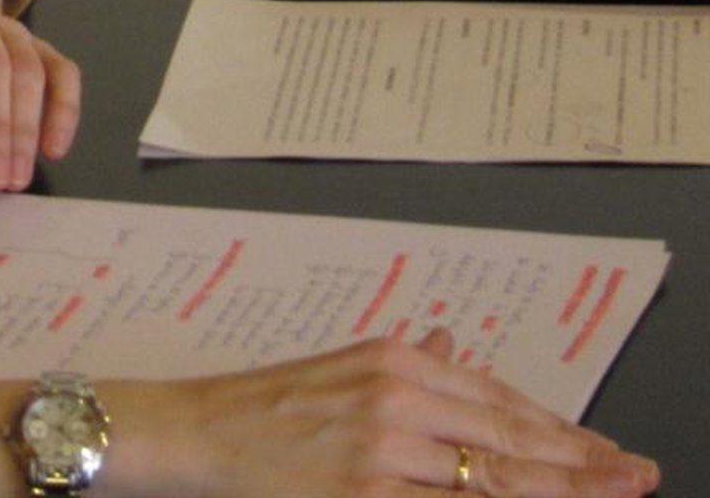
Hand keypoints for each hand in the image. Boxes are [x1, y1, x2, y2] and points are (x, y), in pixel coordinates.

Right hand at [104, 332, 659, 496]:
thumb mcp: (341, 371)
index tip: (606, 452)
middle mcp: (395, 396)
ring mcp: (382, 449)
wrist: (196, 429)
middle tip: (634, 476)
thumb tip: (451, 348)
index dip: (560, 433)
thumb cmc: (265, 407)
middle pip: (507, 441)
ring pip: (489, 479)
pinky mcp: (362, 492)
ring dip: (553, 490)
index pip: (498, 403)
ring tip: (606, 495)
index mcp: (393, 361)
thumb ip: (404, 366)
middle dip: (579, 465)